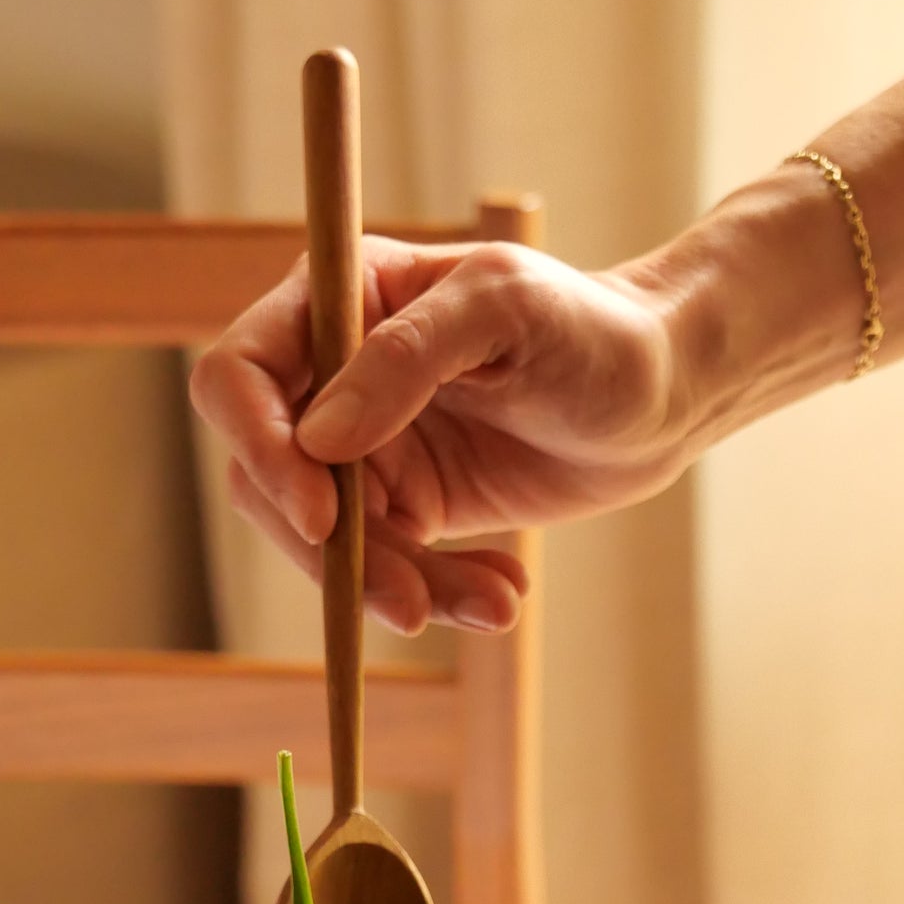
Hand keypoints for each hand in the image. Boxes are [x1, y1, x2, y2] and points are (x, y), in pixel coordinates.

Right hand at [189, 237, 696, 634]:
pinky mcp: (408, 510)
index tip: (322, 514)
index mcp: (340, 301)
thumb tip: (318, 439)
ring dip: (397, 588)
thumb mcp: (506, 311)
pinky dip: (438, 598)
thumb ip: (408, 357)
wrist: (662, 396)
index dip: (261, 447)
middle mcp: (335, 376)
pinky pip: (386, 572)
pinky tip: (502, 597)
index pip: (241, 374)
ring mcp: (367, 449)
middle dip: (335, 551)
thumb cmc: (592, 328)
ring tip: (492, 602)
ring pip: (329, 544)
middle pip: (270, 480)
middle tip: (411, 603)